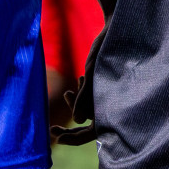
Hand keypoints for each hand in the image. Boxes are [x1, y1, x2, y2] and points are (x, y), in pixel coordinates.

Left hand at [48, 29, 104, 145]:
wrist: (117, 30)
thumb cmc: (105, 51)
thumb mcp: (92, 73)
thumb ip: (85, 98)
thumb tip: (77, 120)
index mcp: (115, 107)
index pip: (92, 134)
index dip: (74, 139)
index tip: (57, 138)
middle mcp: (114, 106)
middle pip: (89, 127)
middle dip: (71, 129)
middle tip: (52, 129)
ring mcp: (110, 97)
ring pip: (88, 112)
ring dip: (76, 105)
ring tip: (68, 91)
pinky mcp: (106, 88)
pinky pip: (91, 100)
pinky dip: (82, 95)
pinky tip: (78, 81)